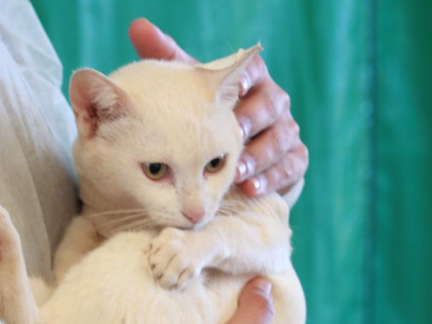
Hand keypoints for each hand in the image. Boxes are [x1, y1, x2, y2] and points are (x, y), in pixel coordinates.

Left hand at [129, 18, 308, 197]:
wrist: (228, 155)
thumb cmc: (204, 112)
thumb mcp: (188, 88)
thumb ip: (169, 59)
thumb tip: (138, 27)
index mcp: (250, 79)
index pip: (254, 70)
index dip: (246, 76)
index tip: (234, 86)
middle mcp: (272, 101)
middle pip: (272, 104)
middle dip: (253, 120)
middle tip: (235, 134)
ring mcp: (285, 131)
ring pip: (282, 138)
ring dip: (259, 155)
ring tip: (235, 172)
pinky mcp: (293, 160)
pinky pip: (290, 167)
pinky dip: (272, 178)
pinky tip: (249, 188)